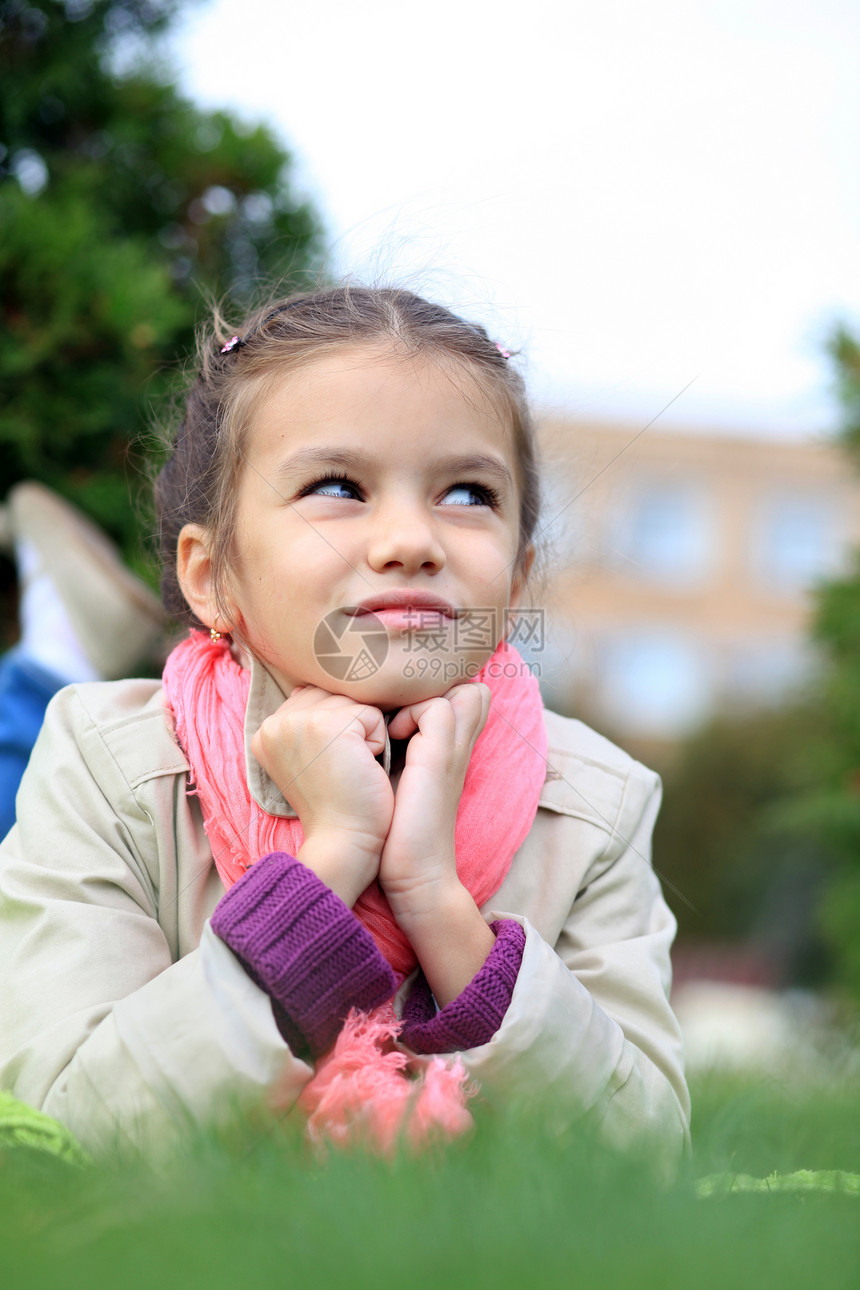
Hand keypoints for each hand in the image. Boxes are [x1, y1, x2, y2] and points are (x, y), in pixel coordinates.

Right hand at [251, 685, 393, 905]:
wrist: (343, 841)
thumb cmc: (336, 803)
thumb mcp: (309, 759)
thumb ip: (308, 721)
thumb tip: (322, 687)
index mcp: (265, 729)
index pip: (316, 697)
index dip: (337, 729)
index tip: (329, 767)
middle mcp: (275, 722)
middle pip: (336, 696)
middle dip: (352, 730)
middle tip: (341, 771)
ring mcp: (300, 722)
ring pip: (355, 703)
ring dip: (365, 736)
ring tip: (350, 769)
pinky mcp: (330, 727)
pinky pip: (373, 715)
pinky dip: (378, 743)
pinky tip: (362, 770)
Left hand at [379, 682, 490, 926]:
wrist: (414, 874)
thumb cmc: (394, 828)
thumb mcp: (393, 779)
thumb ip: (391, 749)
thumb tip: (358, 722)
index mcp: (450, 747)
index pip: (462, 693)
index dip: (430, 691)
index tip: (389, 709)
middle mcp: (459, 742)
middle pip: (469, 686)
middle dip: (427, 688)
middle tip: (388, 705)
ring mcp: (454, 747)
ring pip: (457, 687)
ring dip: (413, 699)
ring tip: (384, 722)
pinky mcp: (442, 756)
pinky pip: (435, 706)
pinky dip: (406, 715)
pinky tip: (385, 742)